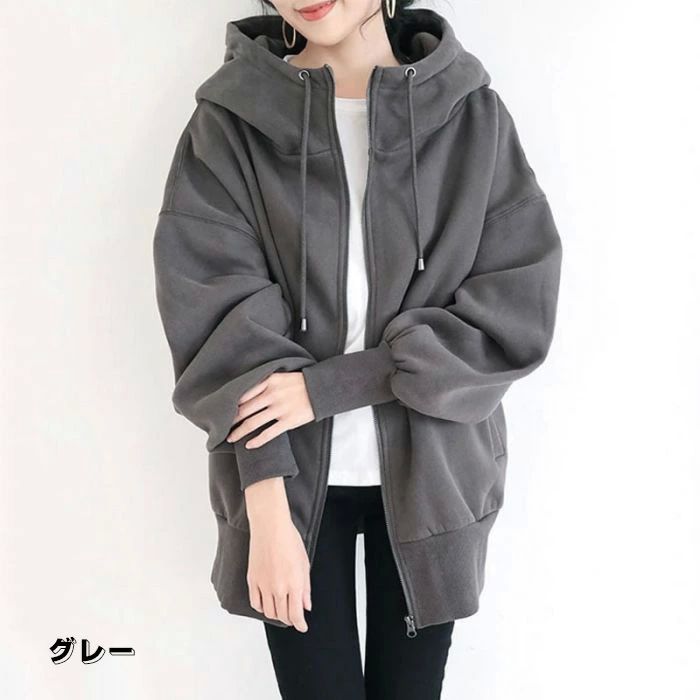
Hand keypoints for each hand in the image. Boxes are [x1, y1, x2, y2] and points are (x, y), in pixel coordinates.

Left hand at [226, 371, 314, 447]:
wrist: (321, 389)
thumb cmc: (300, 383)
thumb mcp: (281, 376)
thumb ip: (265, 382)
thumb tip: (247, 393)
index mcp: (269, 381)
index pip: (244, 394)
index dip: (232, 405)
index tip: (225, 412)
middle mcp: (272, 395)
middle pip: (245, 410)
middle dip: (232, 420)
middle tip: (222, 428)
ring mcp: (280, 409)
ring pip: (253, 423)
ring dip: (240, 432)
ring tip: (231, 438)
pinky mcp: (288, 421)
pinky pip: (269, 433)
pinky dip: (257, 440)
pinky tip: (249, 445)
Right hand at [245, 478, 311, 631]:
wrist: (270, 527)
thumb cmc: (289, 540)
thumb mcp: (305, 563)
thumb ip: (306, 587)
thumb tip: (306, 605)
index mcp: (294, 584)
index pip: (296, 614)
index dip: (300, 624)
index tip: (302, 627)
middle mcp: (278, 588)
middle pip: (283, 615)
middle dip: (290, 619)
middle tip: (294, 618)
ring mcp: (263, 585)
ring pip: (269, 612)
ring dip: (277, 615)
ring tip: (281, 611)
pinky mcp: (252, 580)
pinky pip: (255, 603)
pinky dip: (262, 608)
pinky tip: (267, 604)